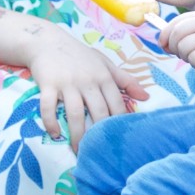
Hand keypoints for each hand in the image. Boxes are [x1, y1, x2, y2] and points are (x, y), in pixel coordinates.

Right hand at [28, 27, 146, 146]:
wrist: (48, 42)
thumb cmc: (80, 56)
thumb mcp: (105, 64)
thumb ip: (125, 81)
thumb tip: (146, 97)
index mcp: (103, 76)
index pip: (116, 104)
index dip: (119, 123)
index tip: (119, 140)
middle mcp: (87, 81)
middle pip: (98, 112)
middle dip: (99, 134)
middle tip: (99, 152)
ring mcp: (67, 83)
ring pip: (74, 114)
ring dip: (77, 135)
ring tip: (78, 150)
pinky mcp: (48, 85)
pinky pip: (48, 107)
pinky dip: (51, 122)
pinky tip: (55, 134)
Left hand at [162, 9, 194, 73]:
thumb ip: (186, 33)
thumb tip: (163, 43)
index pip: (175, 22)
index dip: (165, 35)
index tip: (164, 45)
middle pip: (176, 34)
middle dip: (174, 48)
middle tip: (182, 55)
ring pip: (183, 48)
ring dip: (186, 58)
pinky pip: (193, 58)